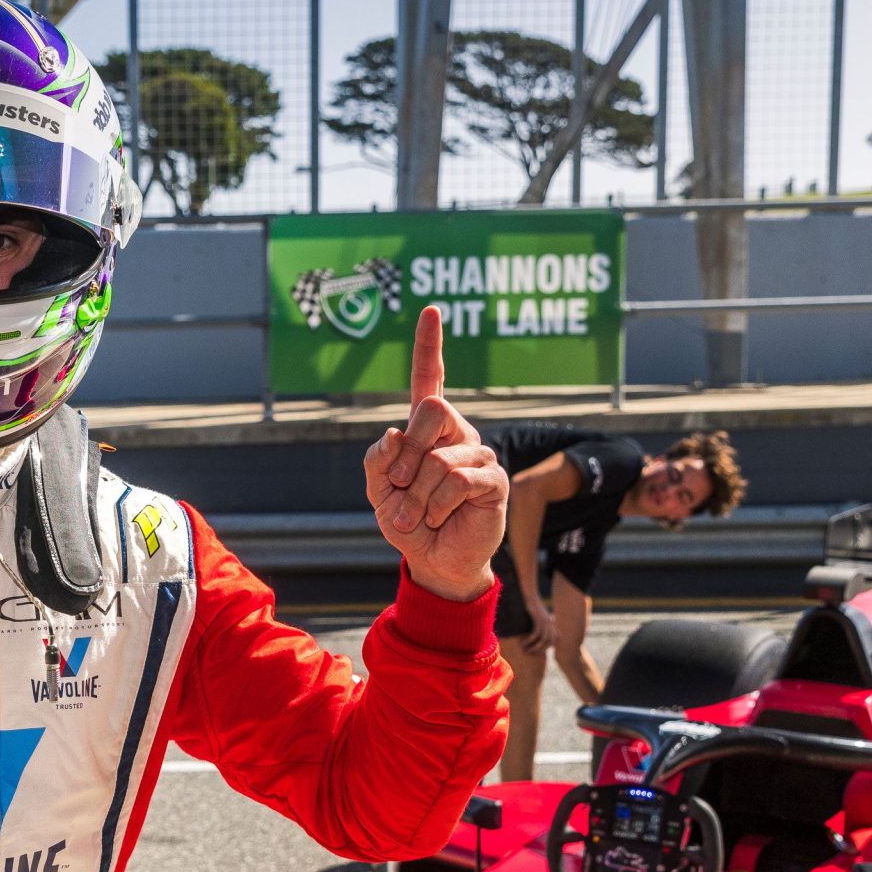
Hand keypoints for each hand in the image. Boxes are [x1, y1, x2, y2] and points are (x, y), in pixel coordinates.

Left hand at [364, 305, 506, 602]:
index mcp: (427, 429)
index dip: (429, 346)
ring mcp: (478, 454)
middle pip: (432, 409)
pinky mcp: (493, 480)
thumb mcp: (379, 492)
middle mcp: (456, 433)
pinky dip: (438, 506)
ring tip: (420, 516)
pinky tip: (441, 518)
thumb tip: (394, 432)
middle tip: (399, 488)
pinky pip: (458, 481)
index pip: (430, 379)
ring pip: (439, 459)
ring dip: (418, 496)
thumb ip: (378, 460)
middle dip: (407, 454)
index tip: (430, 310)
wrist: (435, 561)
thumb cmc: (408, 521)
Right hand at [522, 600, 555, 654]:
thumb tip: (536, 633)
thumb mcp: (539, 617)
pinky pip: (535, 634)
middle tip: (529, 653)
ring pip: (543, 640)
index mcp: (552, 625)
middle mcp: (550, 625)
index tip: (538, 651)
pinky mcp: (539, 620)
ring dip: (533, 647)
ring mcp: (545, 623)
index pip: (555, 641)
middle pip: (550, 643)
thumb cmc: (532, 606)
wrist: (531, 596)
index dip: (548, 648)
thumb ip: (540, 625)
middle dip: (539, 650)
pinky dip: (529, 640)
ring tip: (524, 650)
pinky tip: (522, 643)